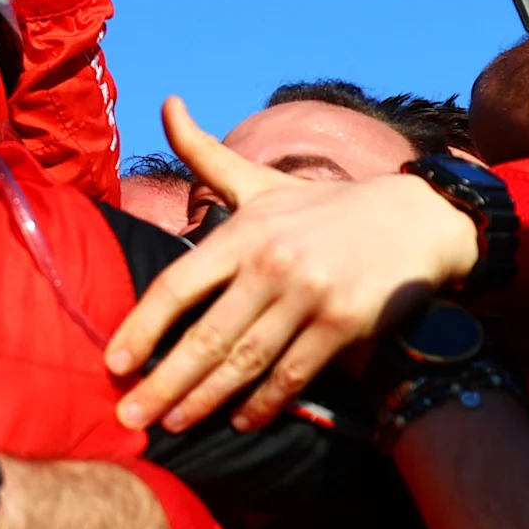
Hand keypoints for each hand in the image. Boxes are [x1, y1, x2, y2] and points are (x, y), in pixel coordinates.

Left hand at [107, 97, 479, 432]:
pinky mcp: (343, 324)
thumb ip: (204, 154)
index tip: (112, 362)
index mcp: (243, 232)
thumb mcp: (261, 180)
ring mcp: (308, 296)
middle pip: (205, 335)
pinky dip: (264, 404)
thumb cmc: (324, 207)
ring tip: (174, 426)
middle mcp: (271, 263)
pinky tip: (239, 423)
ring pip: (245, 362)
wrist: (416, 218)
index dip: (142, 327)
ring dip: (205, 400)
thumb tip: (165, 103)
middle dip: (163, 382)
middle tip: (129, 417)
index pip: (178, 285)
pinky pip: (293, 374)